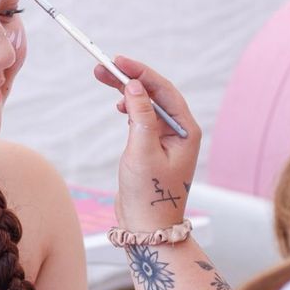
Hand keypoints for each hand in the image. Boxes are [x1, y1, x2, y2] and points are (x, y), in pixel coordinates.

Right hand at [94, 56, 201, 231]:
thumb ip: (139, 116)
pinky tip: (119, 104)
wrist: (147, 228)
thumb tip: (135, 86)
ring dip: (127, 91)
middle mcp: (180, 132)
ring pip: (146, 104)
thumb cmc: (149, 196)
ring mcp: (167, 140)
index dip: (141, 73)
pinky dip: (129, 107)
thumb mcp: (142, 151)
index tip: (118, 61)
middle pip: (154, 94)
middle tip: (103, 68)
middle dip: (130, 79)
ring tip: (104, 79)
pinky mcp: (153, 148)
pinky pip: (143, 118)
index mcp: (186, 131)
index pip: (164, 91)